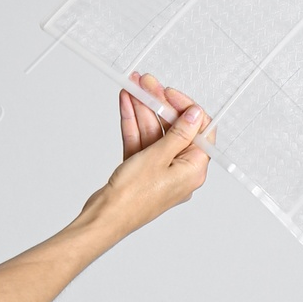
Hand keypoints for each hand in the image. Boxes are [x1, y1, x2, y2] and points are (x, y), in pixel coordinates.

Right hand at [91, 74, 212, 241]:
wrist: (103, 218)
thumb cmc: (132, 197)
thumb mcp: (159, 157)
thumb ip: (179, 132)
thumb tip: (196, 114)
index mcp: (193, 169)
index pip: (199, 130)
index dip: (186, 107)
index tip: (169, 92)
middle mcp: (179, 170)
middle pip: (173, 128)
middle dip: (158, 103)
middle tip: (146, 83)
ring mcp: (158, 170)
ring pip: (154, 132)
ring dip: (143, 109)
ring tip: (132, 87)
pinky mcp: (141, 170)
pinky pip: (141, 141)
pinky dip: (133, 123)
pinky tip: (126, 104)